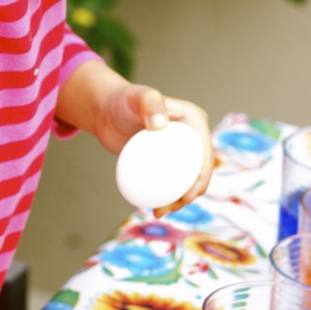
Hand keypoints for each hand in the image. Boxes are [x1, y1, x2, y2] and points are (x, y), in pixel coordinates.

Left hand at [55, 61, 213, 214]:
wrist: (106, 110)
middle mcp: (191, 136)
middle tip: (167, 208)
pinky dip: (163, 195)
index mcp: (195, 121)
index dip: (201, 180)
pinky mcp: (165, 160)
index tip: (185, 197)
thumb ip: (149, 103)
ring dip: (178, 201)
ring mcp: (178, 149)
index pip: (205, 155)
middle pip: (198, 172)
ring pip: (184, 181)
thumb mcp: (138, 97)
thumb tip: (160, 124)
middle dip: (191, 195)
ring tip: (158, 212)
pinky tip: (151, 207)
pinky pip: (168, 181)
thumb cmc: (123, 100)